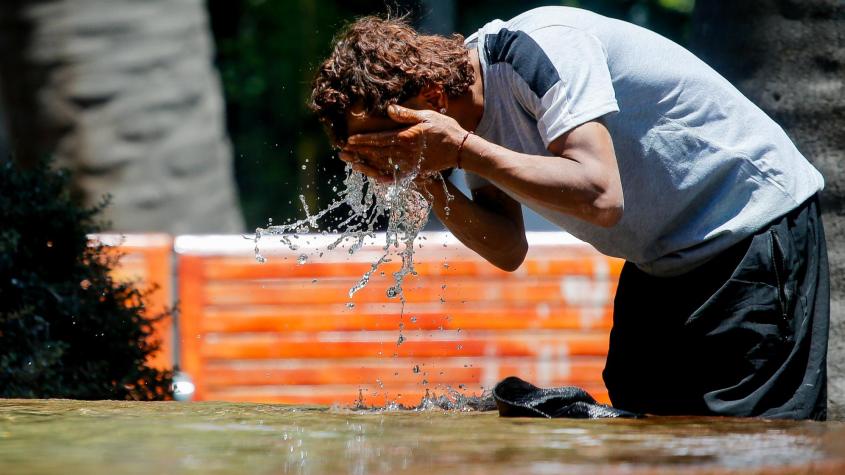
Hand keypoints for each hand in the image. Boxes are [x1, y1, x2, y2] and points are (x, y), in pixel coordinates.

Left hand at [341, 105, 466, 179]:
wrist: (461, 150)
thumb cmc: (446, 129)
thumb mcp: (426, 117)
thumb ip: (406, 115)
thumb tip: (389, 110)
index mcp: (405, 137)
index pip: (379, 139)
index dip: (363, 141)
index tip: (349, 141)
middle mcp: (405, 153)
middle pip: (377, 153)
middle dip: (359, 153)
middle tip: (343, 154)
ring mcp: (410, 164)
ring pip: (383, 165)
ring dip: (367, 165)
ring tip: (353, 164)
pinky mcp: (416, 171)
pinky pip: (397, 176)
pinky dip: (385, 177)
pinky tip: (376, 179)